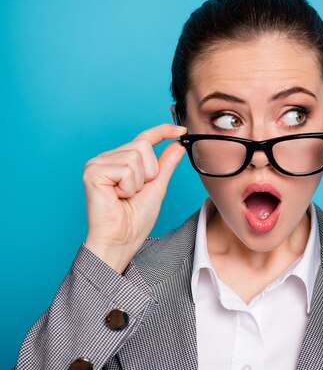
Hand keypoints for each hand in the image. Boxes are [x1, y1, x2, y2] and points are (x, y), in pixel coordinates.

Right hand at [83, 123, 186, 272]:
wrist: (121, 240)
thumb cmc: (135, 219)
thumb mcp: (157, 186)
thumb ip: (166, 164)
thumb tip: (177, 144)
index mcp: (121, 160)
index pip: (144, 138)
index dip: (163, 131)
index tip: (182, 129)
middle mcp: (107, 158)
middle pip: (142, 146)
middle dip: (149, 172)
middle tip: (136, 191)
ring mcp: (97, 164)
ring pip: (135, 157)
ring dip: (139, 182)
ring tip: (126, 196)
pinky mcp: (93, 172)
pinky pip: (125, 169)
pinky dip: (128, 187)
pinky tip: (117, 197)